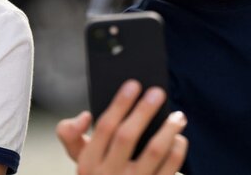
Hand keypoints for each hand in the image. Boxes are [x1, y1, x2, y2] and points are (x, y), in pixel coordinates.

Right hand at [56, 80, 187, 174]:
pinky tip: (179, 139)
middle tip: (158, 92)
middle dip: (144, 110)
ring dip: (168, 129)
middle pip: (127, 136)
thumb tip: (84, 116)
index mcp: (87, 163)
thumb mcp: (79, 158)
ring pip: (154, 152)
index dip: (120, 103)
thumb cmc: (99, 174)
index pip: (104, 127)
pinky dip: (177, 151)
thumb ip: (70, 134)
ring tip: (178, 116)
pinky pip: (170, 169)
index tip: (134, 84)